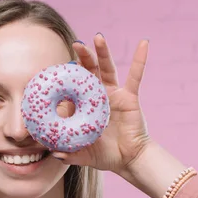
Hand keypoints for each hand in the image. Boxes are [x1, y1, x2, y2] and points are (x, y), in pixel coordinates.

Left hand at [52, 34, 152, 174]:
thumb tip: (54, 154)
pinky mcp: (130, 97)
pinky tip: (143, 43)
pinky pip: (136, 76)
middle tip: (76, 44)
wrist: (128, 160)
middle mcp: (98, 96)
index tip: (55, 69)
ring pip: (107, 68)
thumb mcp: (83, 155)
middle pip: (88, 71)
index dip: (65, 78)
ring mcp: (114, 94)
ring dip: (103, 52)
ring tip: (98, 37)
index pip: (71, 88)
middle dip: (82, 57)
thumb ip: (69, 154)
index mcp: (84, 106)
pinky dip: (140, 60)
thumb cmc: (105, 155)